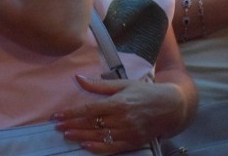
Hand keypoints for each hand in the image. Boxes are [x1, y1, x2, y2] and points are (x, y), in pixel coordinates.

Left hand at [53, 75, 181, 153]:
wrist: (170, 107)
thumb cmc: (145, 92)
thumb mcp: (123, 84)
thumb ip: (99, 85)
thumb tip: (78, 78)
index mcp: (118, 102)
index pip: (89, 109)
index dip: (71, 113)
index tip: (58, 115)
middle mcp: (122, 119)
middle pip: (92, 124)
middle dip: (73, 125)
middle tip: (57, 127)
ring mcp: (127, 132)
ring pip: (99, 137)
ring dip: (81, 136)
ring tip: (67, 135)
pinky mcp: (133, 142)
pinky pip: (112, 148)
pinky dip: (98, 148)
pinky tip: (85, 146)